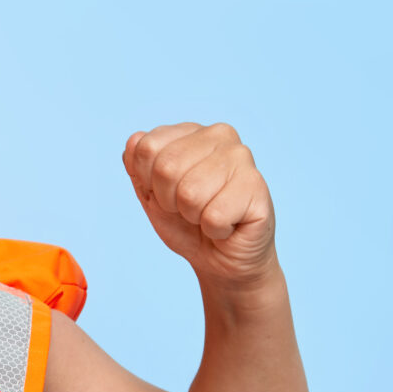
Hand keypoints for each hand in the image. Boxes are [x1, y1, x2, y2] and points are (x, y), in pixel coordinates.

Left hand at [122, 123, 276, 287]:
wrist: (221, 260)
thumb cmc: (187, 224)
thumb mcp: (150, 194)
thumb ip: (137, 166)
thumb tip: (135, 140)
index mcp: (190, 131)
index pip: (146, 147)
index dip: (148, 182)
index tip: (168, 194)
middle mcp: (219, 135)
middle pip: (166, 168)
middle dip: (170, 201)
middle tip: (189, 209)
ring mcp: (242, 157)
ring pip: (190, 193)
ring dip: (193, 216)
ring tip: (208, 215)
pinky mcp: (257, 187)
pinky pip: (215, 215)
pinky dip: (215, 230)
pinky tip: (228, 225)